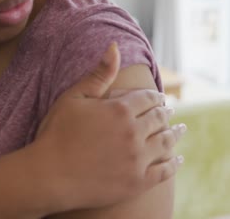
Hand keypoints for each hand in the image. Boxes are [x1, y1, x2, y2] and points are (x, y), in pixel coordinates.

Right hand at [32, 43, 185, 210]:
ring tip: (181, 130)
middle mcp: (134, 133)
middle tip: (172, 112)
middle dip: (167, 113)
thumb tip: (115, 46)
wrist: (48, 176)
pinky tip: (178, 160)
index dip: (155, 97)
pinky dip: (174, 164)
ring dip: (176, 134)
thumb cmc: (57, 133)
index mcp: (120, 110)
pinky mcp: (137, 183)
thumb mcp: (75, 97)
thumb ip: (99, 74)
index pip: (147, 99)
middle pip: (159, 119)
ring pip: (166, 142)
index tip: (160, 98)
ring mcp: (137, 159)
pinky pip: (164, 171)